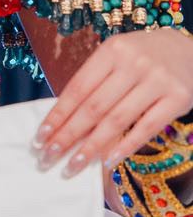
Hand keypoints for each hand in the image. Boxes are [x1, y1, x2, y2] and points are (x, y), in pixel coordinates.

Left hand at [36, 28, 192, 174]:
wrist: (190, 50)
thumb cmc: (143, 57)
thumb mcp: (117, 57)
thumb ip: (94, 82)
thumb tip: (63, 120)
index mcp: (112, 50)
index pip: (77, 89)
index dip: (57, 115)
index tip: (40, 137)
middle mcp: (134, 64)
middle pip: (93, 108)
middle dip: (67, 136)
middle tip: (47, 157)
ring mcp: (158, 81)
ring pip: (117, 121)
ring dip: (91, 148)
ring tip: (71, 166)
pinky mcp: (179, 98)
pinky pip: (146, 128)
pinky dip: (125, 147)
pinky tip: (106, 162)